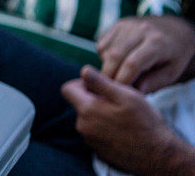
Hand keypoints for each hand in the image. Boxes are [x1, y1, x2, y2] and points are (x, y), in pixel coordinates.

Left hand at [61, 66, 192, 174]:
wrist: (159, 156)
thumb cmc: (145, 123)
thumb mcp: (126, 96)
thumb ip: (101, 82)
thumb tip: (83, 70)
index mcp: (86, 110)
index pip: (67, 89)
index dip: (81, 83)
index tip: (99, 86)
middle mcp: (82, 126)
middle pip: (79, 104)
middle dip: (93, 99)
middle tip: (117, 102)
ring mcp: (89, 140)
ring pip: (87, 118)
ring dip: (99, 114)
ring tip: (122, 117)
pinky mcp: (97, 150)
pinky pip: (94, 132)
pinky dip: (103, 128)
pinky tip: (122, 130)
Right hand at [98, 16, 194, 92]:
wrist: (174, 29)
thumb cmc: (174, 54)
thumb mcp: (172, 72)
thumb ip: (154, 82)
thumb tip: (133, 91)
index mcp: (158, 43)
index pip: (132, 63)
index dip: (122, 80)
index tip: (119, 92)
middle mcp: (141, 30)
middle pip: (115, 56)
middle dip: (109, 75)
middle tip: (110, 88)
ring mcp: (128, 25)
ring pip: (106, 50)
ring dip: (107, 66)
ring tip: (118, 73)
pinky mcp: (118, 24)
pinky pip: (102, 44)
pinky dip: (105, 56)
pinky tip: (116, 61)